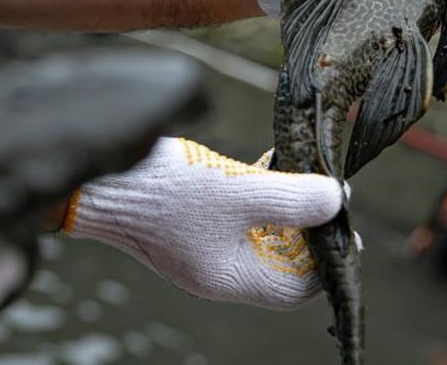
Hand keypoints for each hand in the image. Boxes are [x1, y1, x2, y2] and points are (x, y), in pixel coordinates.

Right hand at [63, 137, 346, 308]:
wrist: (100, 176)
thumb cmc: (163, 192)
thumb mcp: (237, 192)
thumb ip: (291, 199)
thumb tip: (337, 201)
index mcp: (228, 278)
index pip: (294, 288)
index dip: (326, 263)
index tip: (345, 229)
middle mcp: (217, 266)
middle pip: (281, 258)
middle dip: (308, 227)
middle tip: (331, 193)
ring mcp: (203, 241)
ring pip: (261, 229)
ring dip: (285, 202)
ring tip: (308, 171)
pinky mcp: (192, 215)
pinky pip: (238, 209)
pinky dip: (259, 188)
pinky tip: (273, 158)